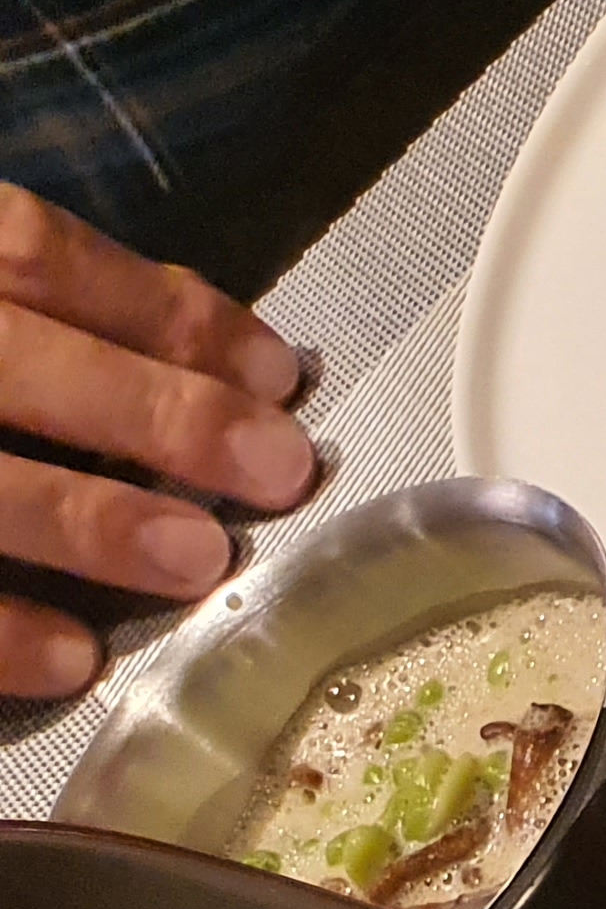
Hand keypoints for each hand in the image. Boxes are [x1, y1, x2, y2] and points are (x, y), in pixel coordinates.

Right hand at [0, 186, 318, 701]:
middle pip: (1, 352)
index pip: (22, 248)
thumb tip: (209, 352)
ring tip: (194, 558)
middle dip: (146, 409)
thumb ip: (32, 301)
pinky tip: (67, 660)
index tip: (276, 373)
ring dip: (74, 516)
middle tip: (274, 469)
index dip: (156, 309)